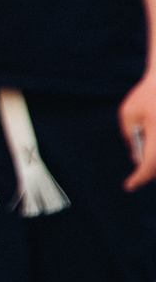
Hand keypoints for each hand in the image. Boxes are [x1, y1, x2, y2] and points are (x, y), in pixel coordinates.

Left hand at [123, 71, 155, 191]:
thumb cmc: (146, 96)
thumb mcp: (128, 115)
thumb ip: (131, 138)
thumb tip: (137, 159)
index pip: (150, 164)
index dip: (140, 178)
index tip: (128, 186)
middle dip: (148, 172)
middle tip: (135, 177)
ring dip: (153, 162)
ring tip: (144, 156)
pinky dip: (155, 152)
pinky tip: (149, 143)